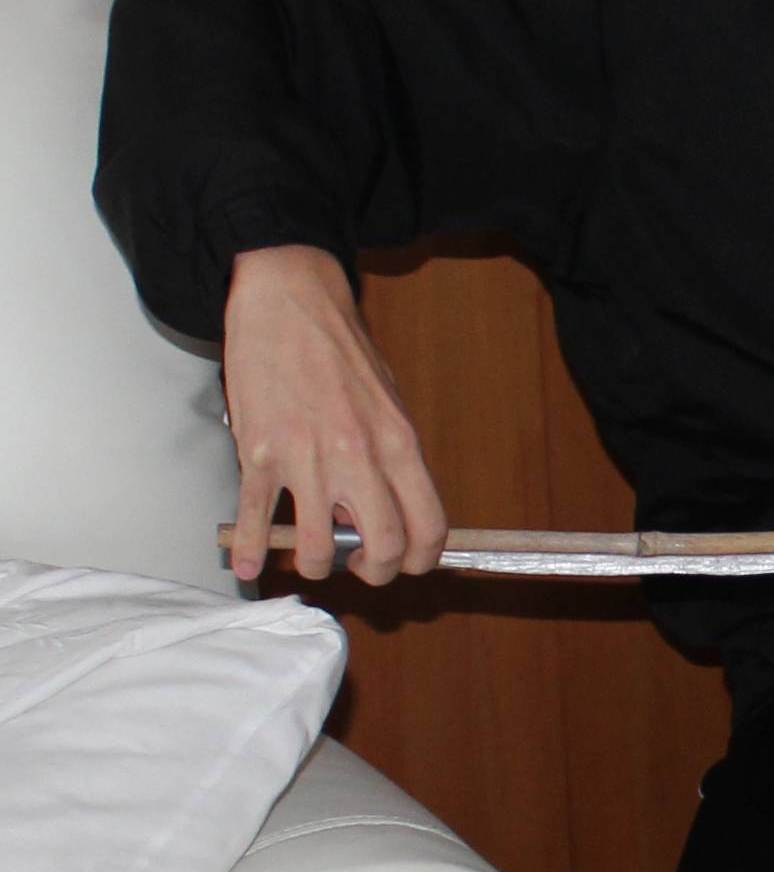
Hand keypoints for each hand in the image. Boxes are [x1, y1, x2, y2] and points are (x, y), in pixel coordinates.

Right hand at [222, 245, 447, 586]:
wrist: (289, 299)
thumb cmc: (340, 348)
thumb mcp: (388, 399)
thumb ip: (391, 455)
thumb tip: (386, 507)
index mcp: (399, 442)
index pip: (428, 525)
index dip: (419, 559)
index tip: (404, 563)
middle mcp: (359, 455)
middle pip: (381, 547)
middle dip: (371, 572)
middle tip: (356, 563)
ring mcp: (308, 457)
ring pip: (318, 547)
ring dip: (314, 564)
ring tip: (310, 555)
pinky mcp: (260, 453)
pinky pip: (256, 520)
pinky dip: (250, 552)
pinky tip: (246, 564)